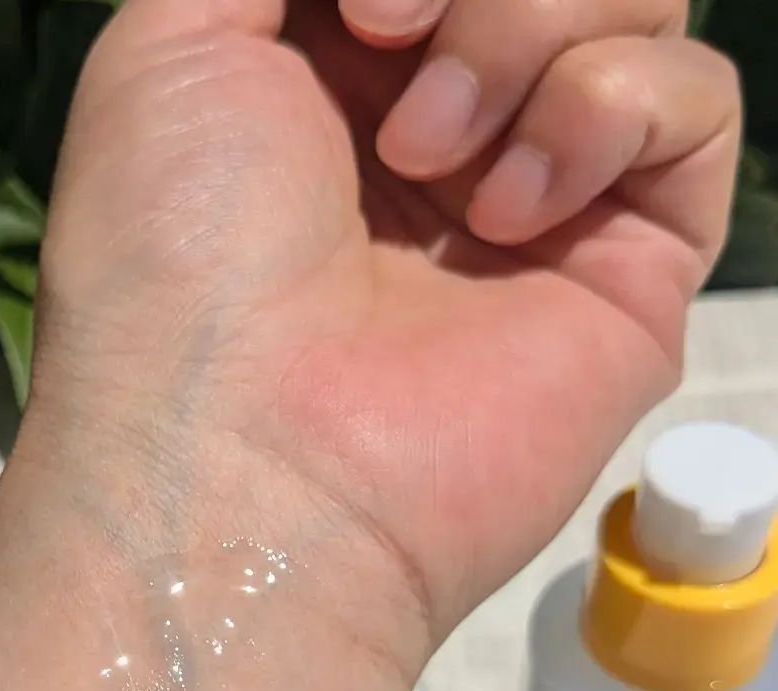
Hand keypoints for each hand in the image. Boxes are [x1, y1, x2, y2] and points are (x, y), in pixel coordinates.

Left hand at [28, 0, 739, 666]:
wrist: (249, 467)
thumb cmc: (178, 262)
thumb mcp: (171, 48)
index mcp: (339, 75)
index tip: (352, 7)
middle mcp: (449, 130)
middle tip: (387, 46)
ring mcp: (545, 200)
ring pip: (631, 3)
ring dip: (526, 34)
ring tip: (427, 162)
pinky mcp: (631, 271)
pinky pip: (697, 103)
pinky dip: (607, 110)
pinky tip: (506, 213)